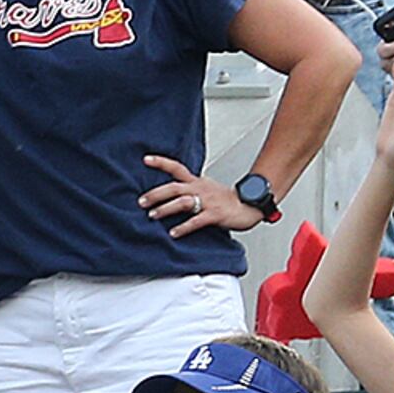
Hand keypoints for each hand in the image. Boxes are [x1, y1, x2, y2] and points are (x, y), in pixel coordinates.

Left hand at [140, 156, 259, 236]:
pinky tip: (174, 233)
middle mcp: (201, 189)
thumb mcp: (208, 189)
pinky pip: (196, 221)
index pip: (177, 168)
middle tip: (141, 202)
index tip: (145, 160)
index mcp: (198, 182)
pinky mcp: (215, 214)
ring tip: (153, 215)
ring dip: (165, 209)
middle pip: (174, 187)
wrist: (251, 206)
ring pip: (182, 202)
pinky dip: (183, 227)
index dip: (161, 163)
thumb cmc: (228, 201)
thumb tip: (170, 196)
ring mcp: (208, 201)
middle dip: (155, 194)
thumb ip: (191, 190)